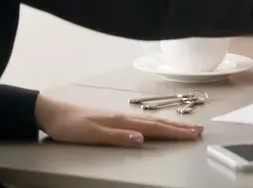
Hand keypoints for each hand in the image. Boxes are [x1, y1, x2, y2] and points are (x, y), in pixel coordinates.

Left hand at [34, 95, 202, 146]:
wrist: (52, 112)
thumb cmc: (70, 125)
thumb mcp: (90, 134)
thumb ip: (117, 136)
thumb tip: (141, 139)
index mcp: (122, 121)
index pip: (154, 128)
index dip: (175, 132)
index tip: (194, 134)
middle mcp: (125, 117)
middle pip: (158, 123)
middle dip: (180, 127)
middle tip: (199, 130)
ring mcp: (121, 117)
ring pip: (152, 121)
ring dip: (171, 125)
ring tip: (186, 127)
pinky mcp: (115, 120)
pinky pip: (144, 122)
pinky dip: (157, 124)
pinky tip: (158, 126)